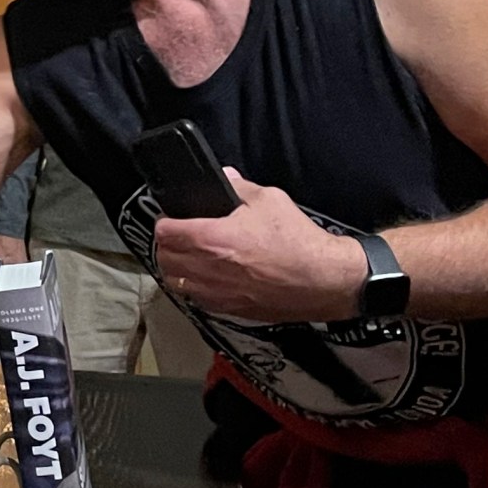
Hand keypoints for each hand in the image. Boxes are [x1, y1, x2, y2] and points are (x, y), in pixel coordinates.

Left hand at [154, 169, 366, 322]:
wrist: (324, 281)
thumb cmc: (298, 240)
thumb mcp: (270, 200)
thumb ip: (239, 187)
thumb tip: (224, 178)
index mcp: (212, 239)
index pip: (165, 232)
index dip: (165, 221)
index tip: (172, 218)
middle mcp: (207, 269)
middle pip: (163, 259)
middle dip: (167, 245)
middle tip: (178, 236)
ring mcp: (216, 293)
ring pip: (175, 282)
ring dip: (176, 268)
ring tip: (188, 257)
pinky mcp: (227, 310)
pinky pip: (195, 299)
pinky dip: (194, 287)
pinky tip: (207, 277)